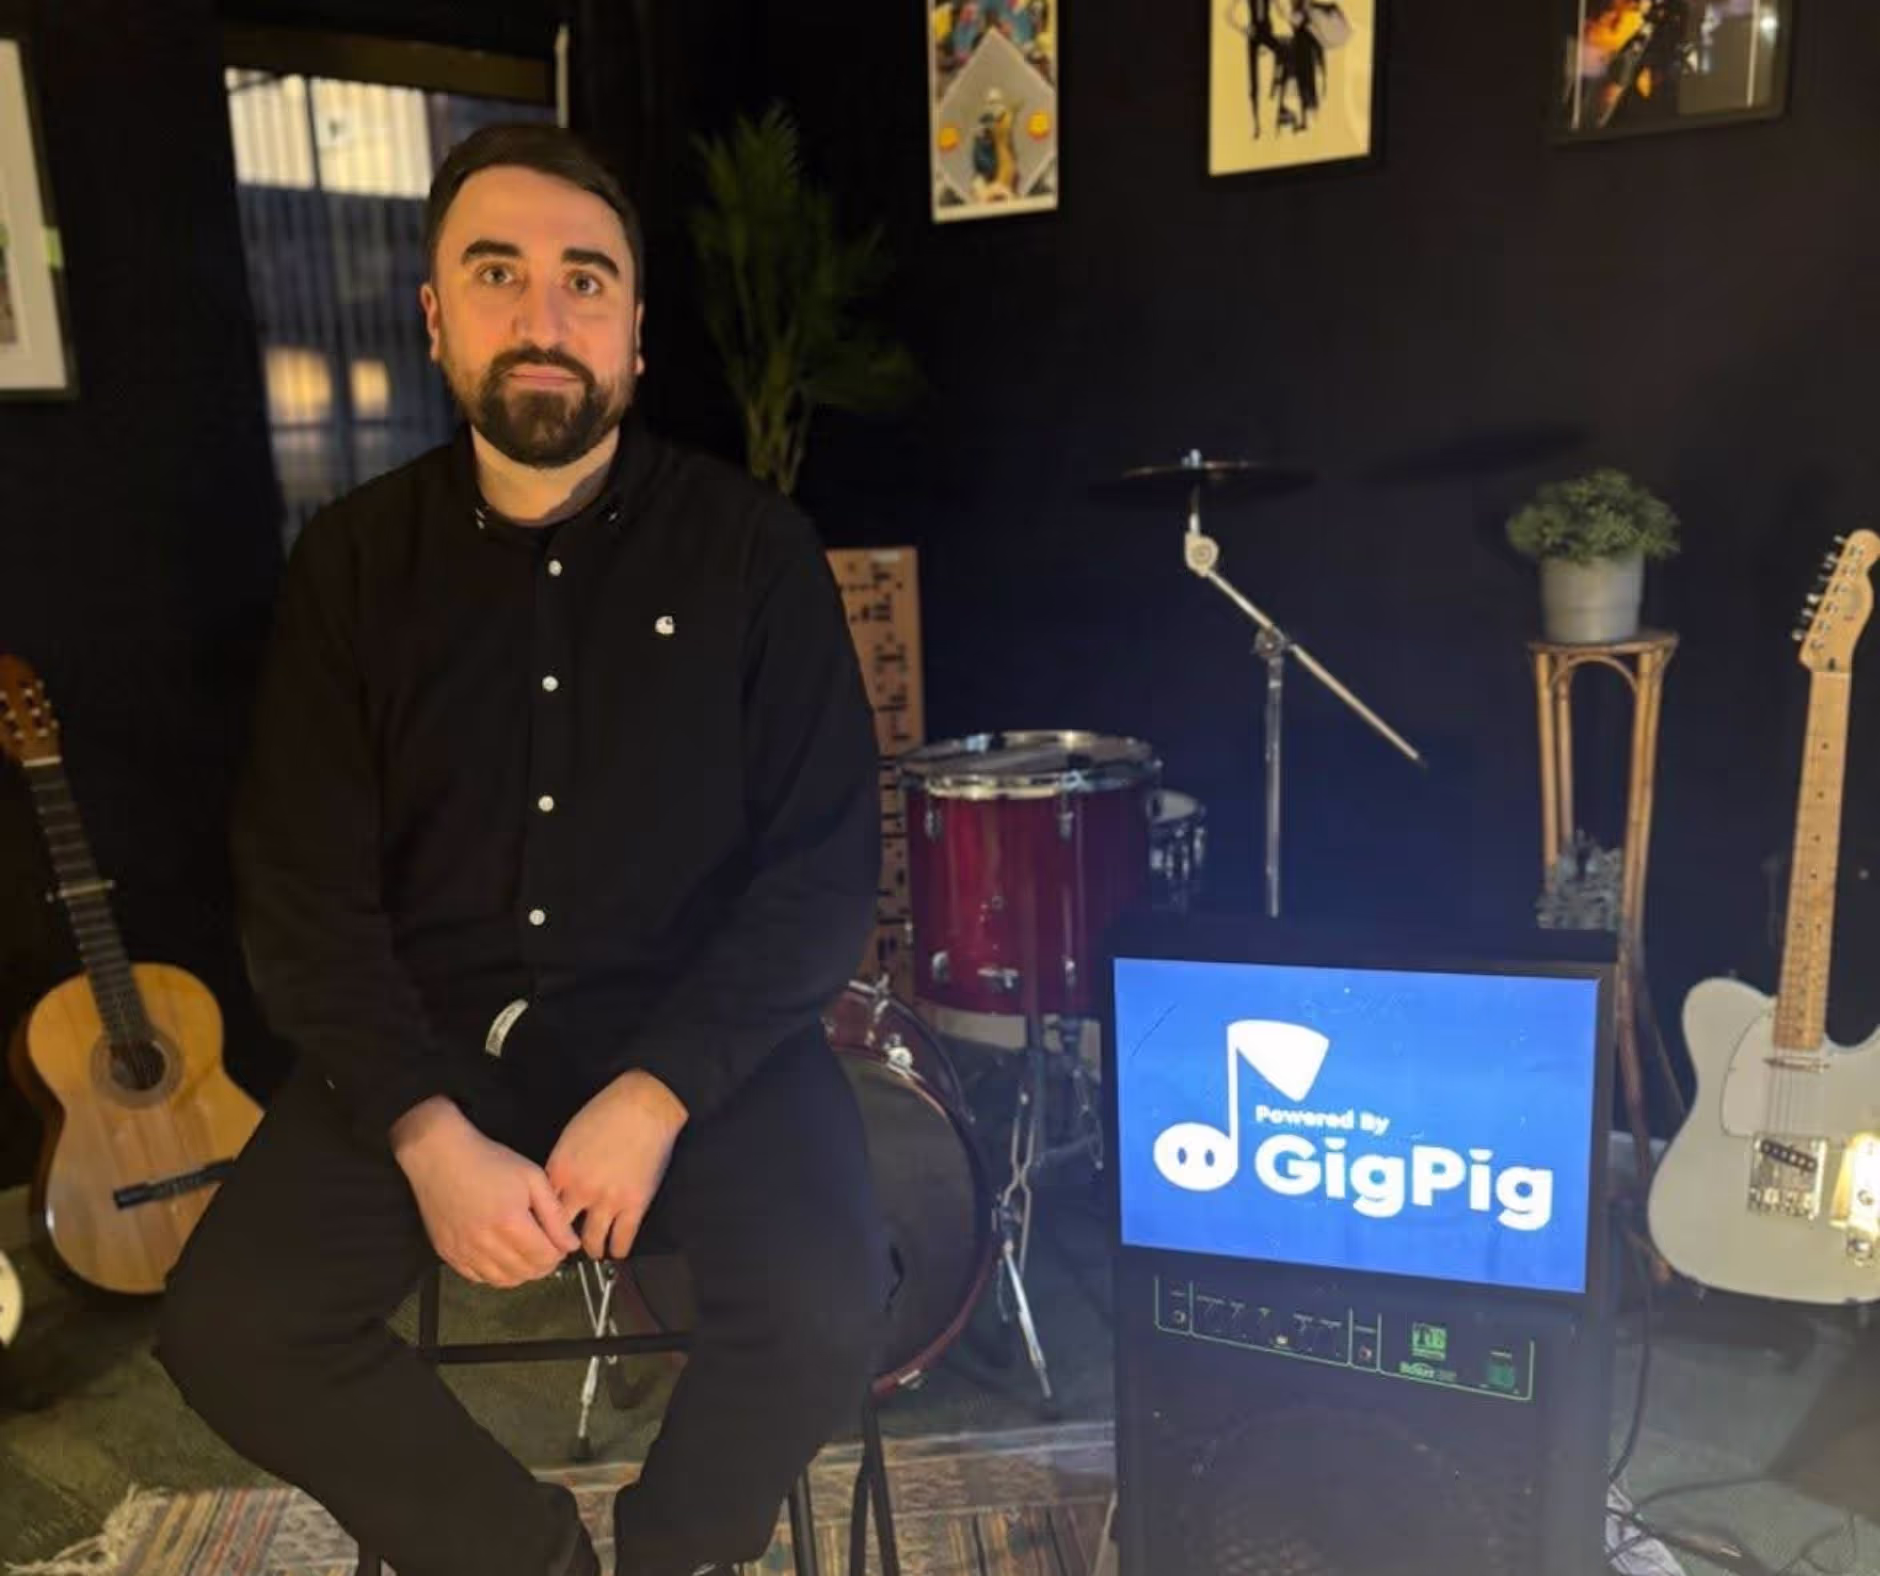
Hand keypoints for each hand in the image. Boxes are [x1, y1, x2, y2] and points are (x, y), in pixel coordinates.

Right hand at [391, 1097, 578, 1286]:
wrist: (441, 1155)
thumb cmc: (486, 1161)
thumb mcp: (532, 1178)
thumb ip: (555, 1215)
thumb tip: (569, 1243)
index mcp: (510, 1221)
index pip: (545, 1257)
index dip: (558, 1254)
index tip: (559, 1244)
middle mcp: (485, 1241)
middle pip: (526, 1272)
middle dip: (543, 1265)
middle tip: (546, 1249)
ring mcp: (464, 1250)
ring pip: (502, 1280)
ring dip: (521, 1273)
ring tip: (526, 1254)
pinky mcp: (448, 1252)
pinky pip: (477, 1278)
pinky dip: (494, 1274)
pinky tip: (501, 1257)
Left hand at [546, 1072, 688, 1260]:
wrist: (644, 1105)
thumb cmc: (606, 1112)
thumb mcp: (569, 1137)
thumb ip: (561, 1167)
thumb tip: (557, 1188)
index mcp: (560, 1172)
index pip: (541, 1211)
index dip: (542, 1224)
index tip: (544, 1232)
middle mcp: (579, 1191)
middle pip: (561, 1232)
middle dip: (561, 1244)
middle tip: (564, 1250)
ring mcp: (608, 1200)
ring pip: (592, 1241)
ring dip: (592, 1249)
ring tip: (594, 1252)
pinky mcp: (634, 1204)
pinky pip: (624, 1238)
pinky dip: (619, 1249)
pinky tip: (618, 1251)